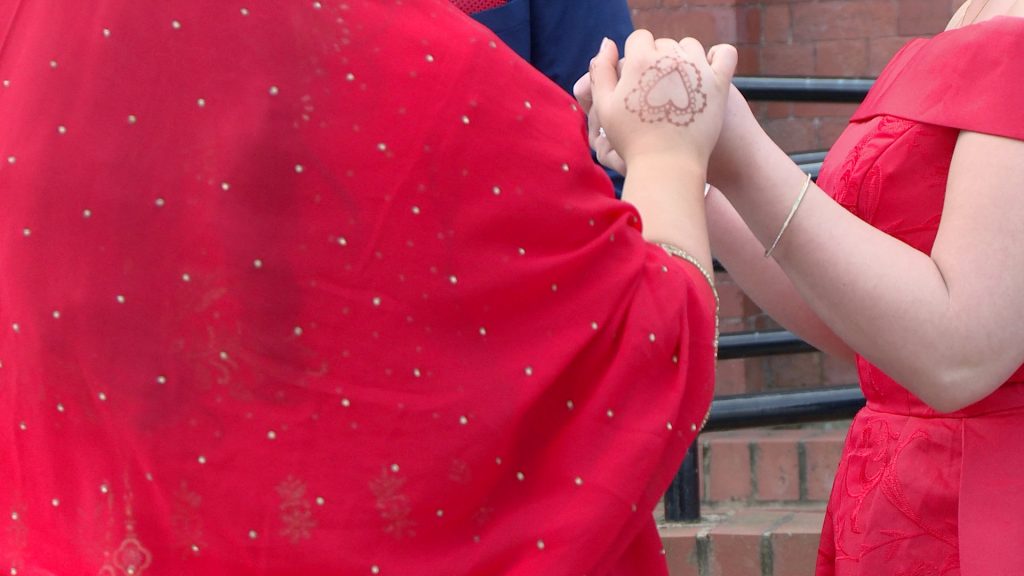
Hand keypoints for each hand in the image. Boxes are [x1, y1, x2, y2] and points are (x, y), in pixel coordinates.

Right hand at [586, 31, 736, 174]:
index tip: (636, 79)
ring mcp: (698, 68)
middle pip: (664, 44)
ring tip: (678, 85)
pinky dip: (718, 56)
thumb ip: (600, 71)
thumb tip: (608, 42)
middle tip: (655, 90)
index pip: (639, 39)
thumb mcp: (605, 106)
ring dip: (684, 58)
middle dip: (658, 60)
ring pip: (690, 46)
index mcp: (640, 60)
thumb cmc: (632, 140)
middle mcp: (670, 57)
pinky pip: (725, 54)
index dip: (635, 57)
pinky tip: (708, 71)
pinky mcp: (719, 82)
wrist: (667, 165)